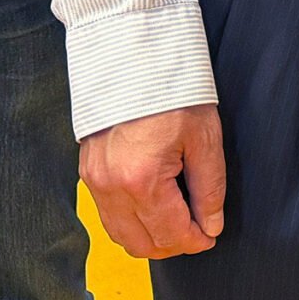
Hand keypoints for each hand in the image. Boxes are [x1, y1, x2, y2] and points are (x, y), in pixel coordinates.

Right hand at [81, 105, 226, 259]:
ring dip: (149, 237)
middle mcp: (111, 187)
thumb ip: (209, 188)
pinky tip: (151, 205)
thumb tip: (211, 224)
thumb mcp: (204, 137)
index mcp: (142, 180)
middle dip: (173, 244)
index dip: (196, 242)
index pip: (170, 234)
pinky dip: (129, 220)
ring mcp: (94, 181)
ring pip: (120, 235)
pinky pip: (107, 214)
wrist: (133, 55)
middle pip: (142, 244)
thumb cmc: (171, 90)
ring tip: (176, 220)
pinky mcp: (87, 171)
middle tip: (197, 230)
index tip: (210, 237)